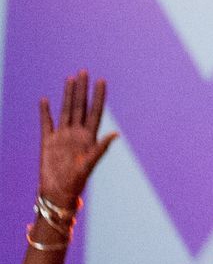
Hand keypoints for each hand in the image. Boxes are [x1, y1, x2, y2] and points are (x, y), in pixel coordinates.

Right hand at [39, 72, 116, 208]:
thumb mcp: (90, 163)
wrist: (57, 192)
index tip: (102, 80)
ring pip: (65, 110)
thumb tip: (116, 134)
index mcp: (89, 136)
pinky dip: (45, 112)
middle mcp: (76, 133)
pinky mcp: (47, 142)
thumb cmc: (77, 181)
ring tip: (70, 79)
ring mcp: (62, 136)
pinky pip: (46, 123)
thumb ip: (101, 148)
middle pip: (80, 105)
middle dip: (82, 89)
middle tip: (84, 71)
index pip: (95, 110)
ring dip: (67, 95)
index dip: (99, 96)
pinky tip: (45, 100)